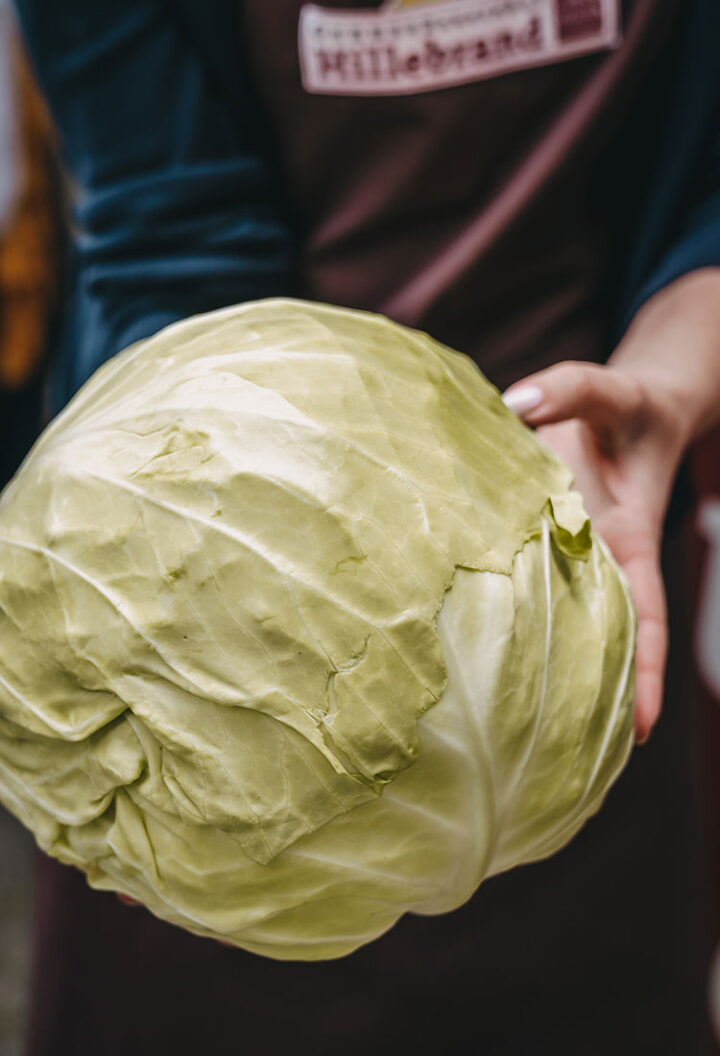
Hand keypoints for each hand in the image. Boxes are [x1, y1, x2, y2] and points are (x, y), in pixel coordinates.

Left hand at [503, 361, 687, 742]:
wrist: (625, 410)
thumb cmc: (624, 408)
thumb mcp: (605, 392)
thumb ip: (568, 391)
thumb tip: (517, 403)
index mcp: (629, 543)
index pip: (643, 619)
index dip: (646, 674)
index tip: (645, 730)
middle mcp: (599, 565)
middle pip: (601, 643)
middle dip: (594, 700)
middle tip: (572, 766)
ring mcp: (570, 565)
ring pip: (562, 630)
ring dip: (548, 677)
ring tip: (513, 739)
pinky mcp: (542, 554)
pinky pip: (526, 597)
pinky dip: (511, 628)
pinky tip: (473, 659)